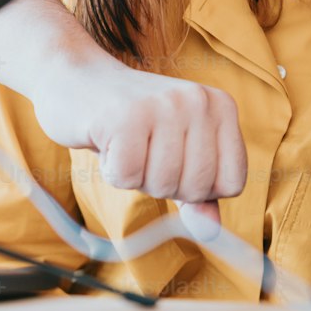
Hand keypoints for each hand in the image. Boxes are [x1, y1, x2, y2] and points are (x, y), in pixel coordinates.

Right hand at [32, 57, 246, 228]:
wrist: (77, 79)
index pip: (232, 182)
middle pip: (197, 188)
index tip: (176, 162)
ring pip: (163, 184)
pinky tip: (109, 141)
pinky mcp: (125, 116)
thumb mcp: (177, 153)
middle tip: (144, 151)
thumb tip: (211, 230)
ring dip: (137, 177)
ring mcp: (163, 105)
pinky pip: (127, 177)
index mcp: (221, 106)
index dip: (200, 189)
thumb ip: (200, 192)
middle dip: (164, 184)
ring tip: (127, 143)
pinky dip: (112, 171)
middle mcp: (198, 100)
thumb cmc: (133, 123)